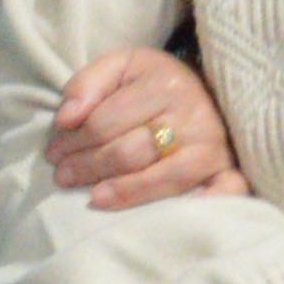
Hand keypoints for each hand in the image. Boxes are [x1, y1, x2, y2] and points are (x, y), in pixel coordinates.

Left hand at [49, 46, 249, 207]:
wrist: (213, 89)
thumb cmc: (157, 83)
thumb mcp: (122, 67)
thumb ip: (88, 84)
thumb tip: (65, 119)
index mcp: (164, 84)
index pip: (107, 122)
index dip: (74, 142)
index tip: (53, 154)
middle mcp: (192, 115)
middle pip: (130, 152)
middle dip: (89, 167)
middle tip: (63, 178)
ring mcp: (213, 146)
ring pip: (163, 177)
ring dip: (124, 192)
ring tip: (93, 198)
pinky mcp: (229, 168)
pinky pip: (224, 190)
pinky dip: (206, 203)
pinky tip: (175, 216)